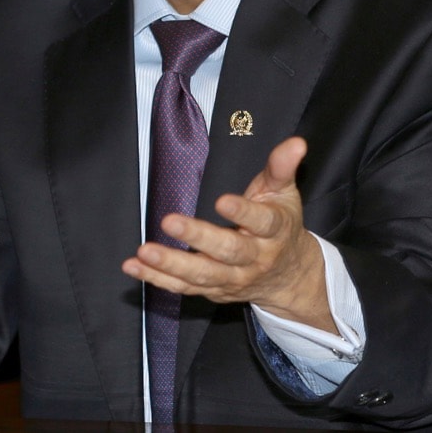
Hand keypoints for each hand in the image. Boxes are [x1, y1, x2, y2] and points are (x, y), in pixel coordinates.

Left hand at [122, 136, 333, 331]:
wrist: (288, 276)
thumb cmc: (281, 225)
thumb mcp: (285, 193)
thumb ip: (283, 167)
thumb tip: (297, 142)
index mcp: (275, 231)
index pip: (262, 222)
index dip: (243, 212)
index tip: (222, 200)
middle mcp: (255, 259)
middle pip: (227, 251)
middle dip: (198, 238)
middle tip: (169, 221)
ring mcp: (233, 279)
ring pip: (202, 274)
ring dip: (171, 264)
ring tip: (145, 250)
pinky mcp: (214, 290)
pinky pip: (184, 287)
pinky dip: (157, 279)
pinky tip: (134, 266)